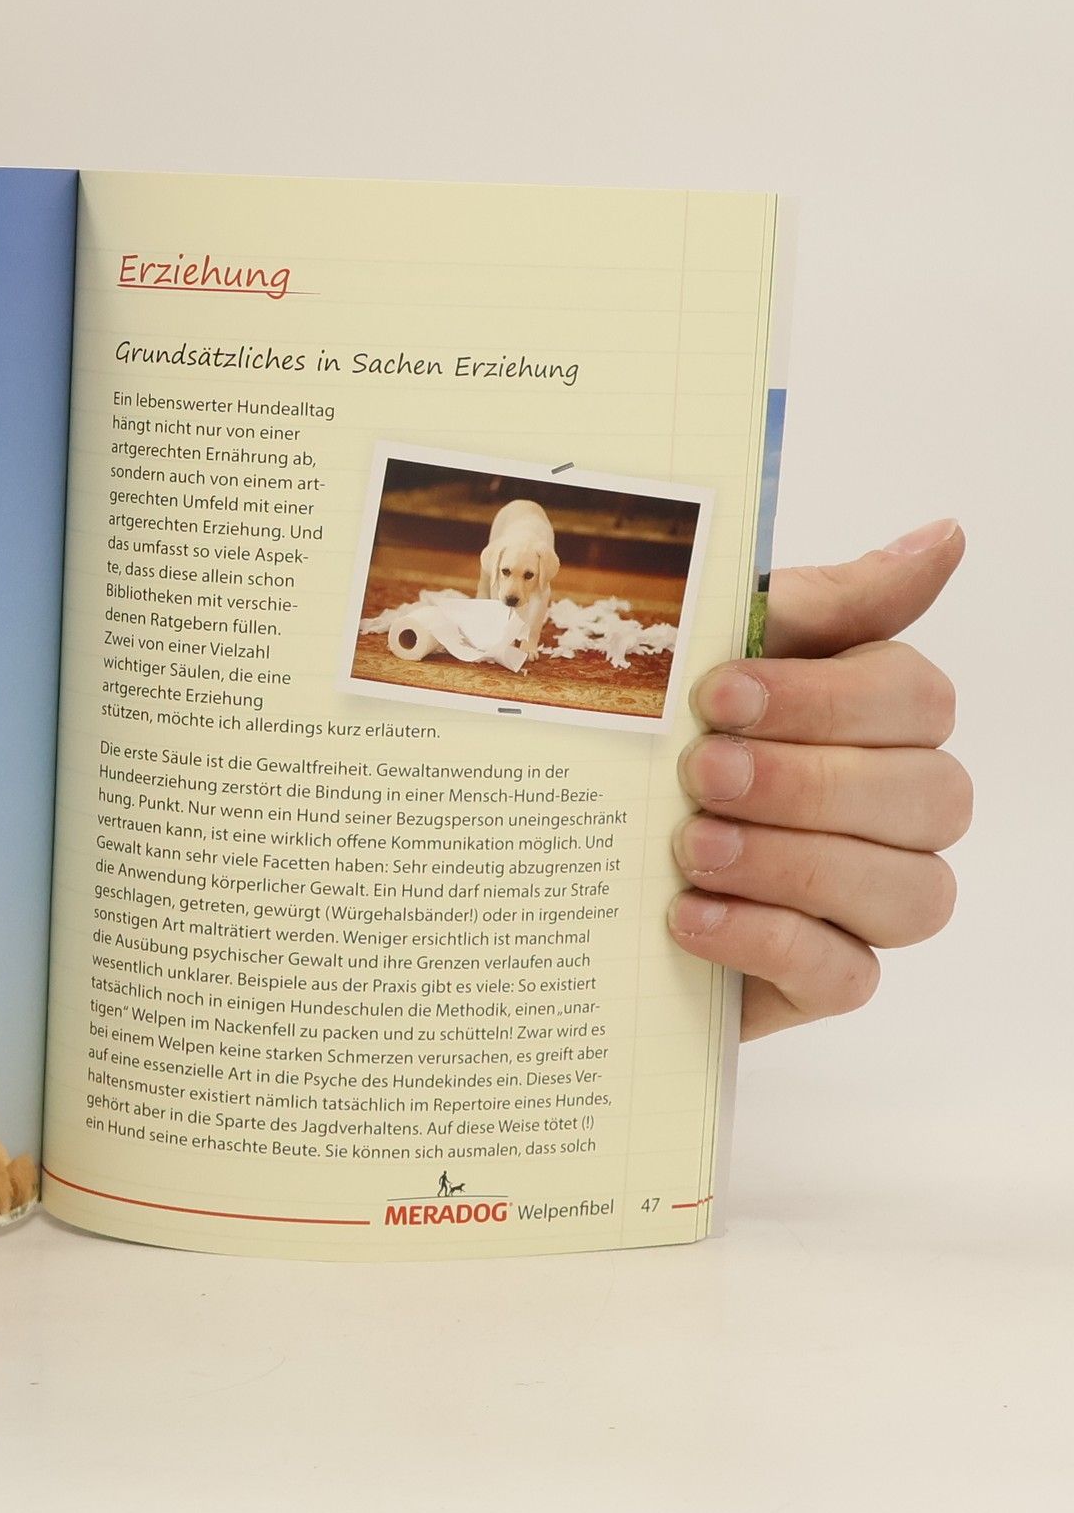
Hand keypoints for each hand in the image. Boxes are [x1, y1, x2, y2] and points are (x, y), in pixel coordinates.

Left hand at [667, 519, 969, 1037]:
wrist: (566, 848)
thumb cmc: (661, 734)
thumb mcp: (716, 650)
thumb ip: (828, 604)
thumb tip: (945, 535)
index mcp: (879, 717)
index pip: (915, 699)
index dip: (825, 698)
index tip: (718, 695)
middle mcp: (898, 808)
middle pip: (929, 796)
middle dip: (806, 781)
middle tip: (699, 774)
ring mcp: (870, 899)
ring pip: (910, 892)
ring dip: (795, 862)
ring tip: (692, 847)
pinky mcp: (824, 977)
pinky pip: (847, 975)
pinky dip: (769, 939)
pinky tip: (690, 915)